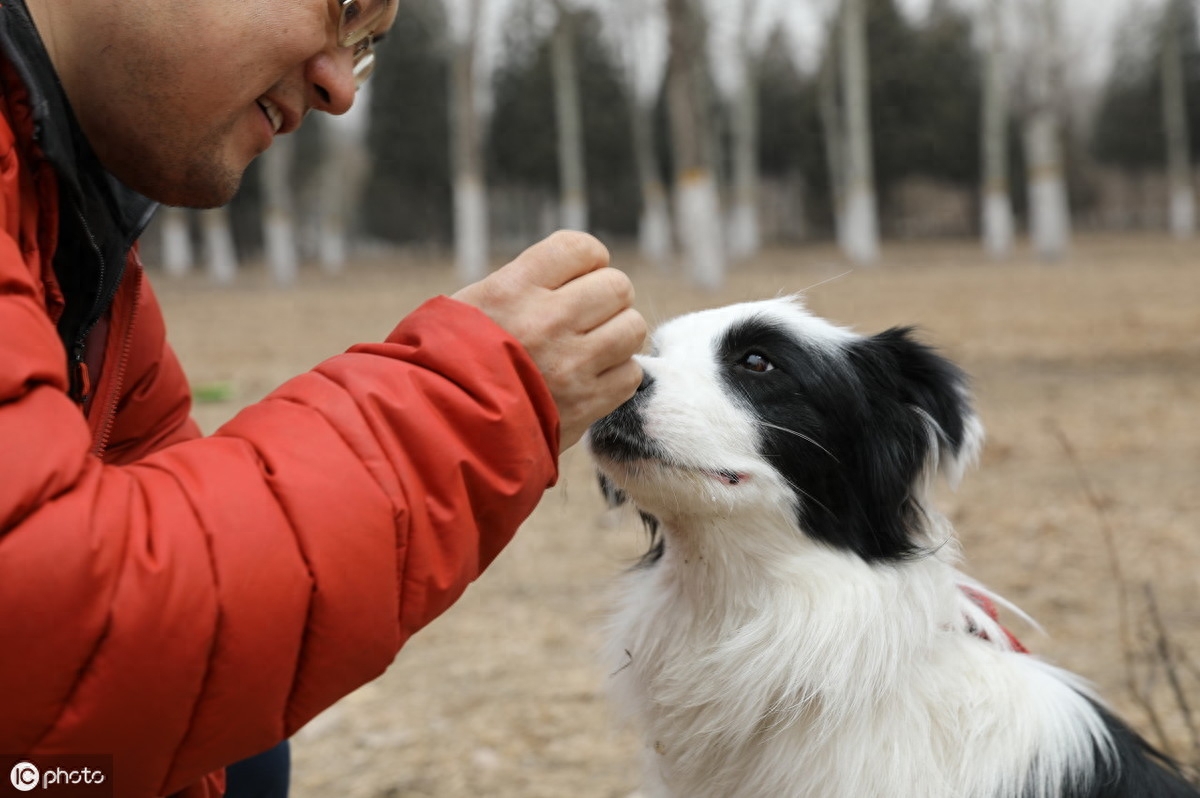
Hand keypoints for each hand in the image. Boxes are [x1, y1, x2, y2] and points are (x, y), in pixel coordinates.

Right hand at [452, 231, 646, 451]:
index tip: (578, 278)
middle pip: (617, 287)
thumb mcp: (474, 304)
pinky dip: (617, 375)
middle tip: (587, 316)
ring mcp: (571, 364)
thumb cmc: (453, 361)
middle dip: (606, 299)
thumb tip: (582, 270)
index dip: (589, 261)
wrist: (445, 428)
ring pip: (633, 328)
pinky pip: (631, 374)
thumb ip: (528, 283)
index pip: (581, 248)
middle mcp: (546, 321)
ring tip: (592, 347)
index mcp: (513, 289)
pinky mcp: (586, 404)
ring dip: (618, 335)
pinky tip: (590, 379)